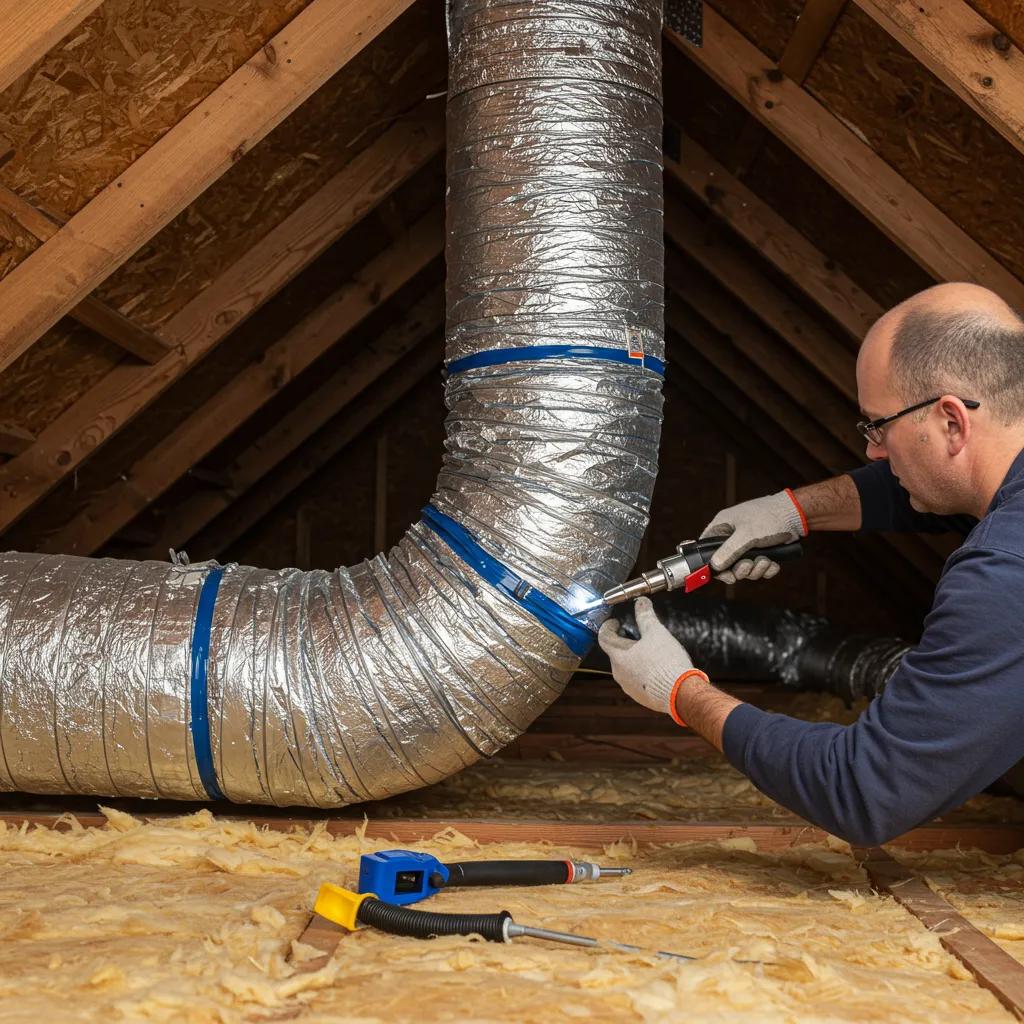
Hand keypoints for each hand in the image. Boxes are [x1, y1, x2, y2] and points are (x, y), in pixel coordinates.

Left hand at [598, 597, 693, 713]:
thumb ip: (646, 616)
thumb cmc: (666, 663)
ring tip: (650, 652)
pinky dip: (643, 672)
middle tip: (637, 635)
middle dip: (624, 642)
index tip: (615, 622)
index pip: (604, 638)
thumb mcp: (656, 632)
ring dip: (634, 658)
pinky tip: (658, 668)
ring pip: (627, 668)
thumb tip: (641, 603)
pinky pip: (638, 681)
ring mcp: (630, 687)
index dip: (608, 627)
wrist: (680, 693)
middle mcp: (619, 674)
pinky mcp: (642, 698)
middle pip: (616, 653)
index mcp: (618, 656)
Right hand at [700, 488, 806, 583]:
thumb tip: (714, 565)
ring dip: (756, 569)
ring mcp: (748, 544)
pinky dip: (766, 569)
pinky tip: (773, 563)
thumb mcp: (747, 535)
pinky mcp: (761, 551)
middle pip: (727, 563)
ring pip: (745, 568)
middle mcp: (733, 536)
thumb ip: (729, 551)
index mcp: (723, 526)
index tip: (726, 576)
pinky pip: (758, 568)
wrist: (796, 514)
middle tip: (748, 566)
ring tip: (765, 560)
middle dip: (741, 569)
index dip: (713, 564)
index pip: (708, 549)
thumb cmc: (769, 517)